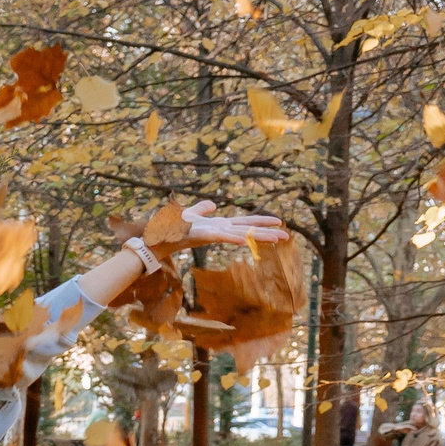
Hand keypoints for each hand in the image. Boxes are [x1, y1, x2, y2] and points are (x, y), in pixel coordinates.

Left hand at [171, 199, 290, 248]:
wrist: (157, 236)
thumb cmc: (173, 227)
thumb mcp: (190, 214)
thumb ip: (201, 209)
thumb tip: (212, 205)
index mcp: (219, 225)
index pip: (245, 222)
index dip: (262, 221)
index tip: (280, 222)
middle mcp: (220, 230)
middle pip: (248, 230)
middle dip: (267, 233)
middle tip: (287, 236)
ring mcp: (213, 234)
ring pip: (240, 234)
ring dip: (258, 237)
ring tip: (276, 238)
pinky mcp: (203, 236)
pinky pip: (220, 237)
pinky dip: (232, 238)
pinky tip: (245, 240)